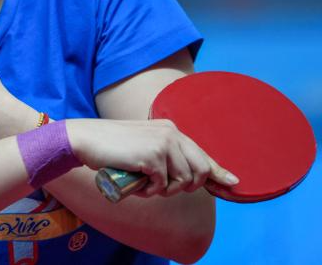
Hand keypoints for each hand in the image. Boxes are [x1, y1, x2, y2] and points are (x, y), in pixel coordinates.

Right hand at [66, 118, 238, 197]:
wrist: (87, 139)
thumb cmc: (113, 147)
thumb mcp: (145, 147)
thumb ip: (165, 156)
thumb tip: (187, 178)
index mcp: (171, 129)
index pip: (202, 154)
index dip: (219, 172)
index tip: (233, 183)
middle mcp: (172, 133)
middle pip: (200, 171)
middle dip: (185, 187)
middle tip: (161, 187)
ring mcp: (163, 144)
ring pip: (183, 181)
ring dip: (164, 190)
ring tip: (145, 183)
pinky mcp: (153, 157)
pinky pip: (162, 186)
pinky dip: (150, 191)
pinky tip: (137, 183)